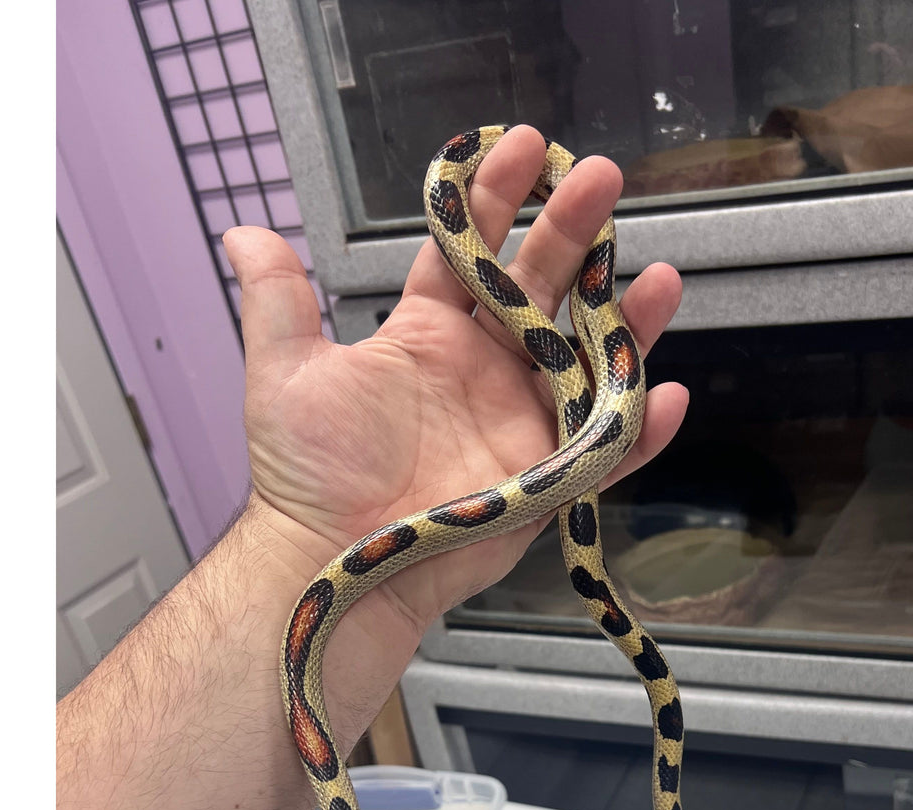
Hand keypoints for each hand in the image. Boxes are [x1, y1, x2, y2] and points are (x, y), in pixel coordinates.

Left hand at [224, 125, 689, 633]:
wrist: (337, 558)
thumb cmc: (309, 475)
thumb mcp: (285, 375)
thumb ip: (279, 303)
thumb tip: (243, 230)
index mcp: (428, 335)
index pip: (471, 253)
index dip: (497, 200)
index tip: (524, 148)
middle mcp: (483, 369)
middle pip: (540, 287)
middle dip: (573, 230)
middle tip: (603, 179)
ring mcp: (519, 421)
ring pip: (587, 360)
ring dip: (627, 320)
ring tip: (662, 278)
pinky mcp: (545, 477)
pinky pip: (603, 452)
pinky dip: (640, 432)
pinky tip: (669, 396)